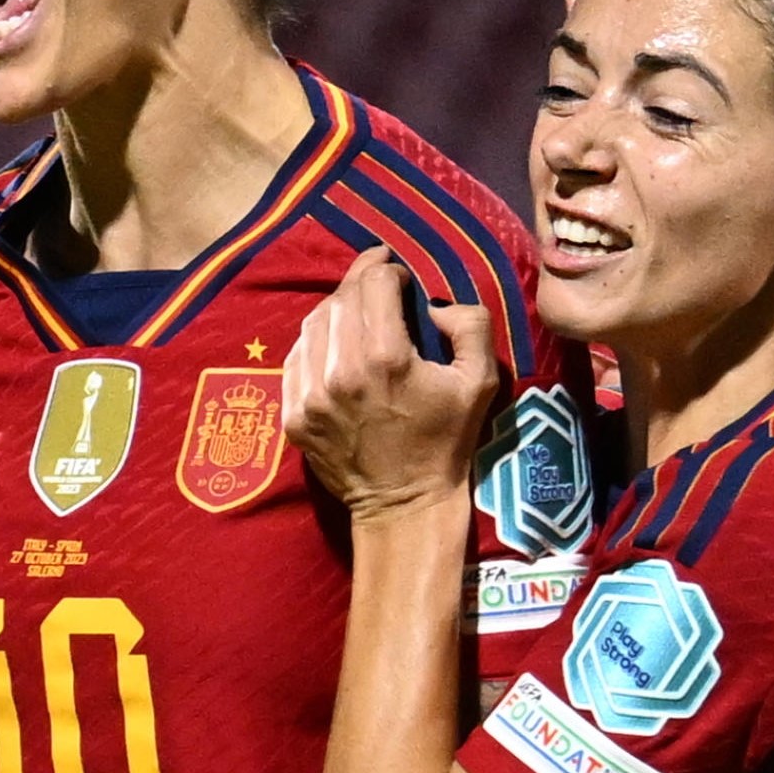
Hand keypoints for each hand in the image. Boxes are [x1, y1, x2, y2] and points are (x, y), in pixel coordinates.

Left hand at [283, 247, 499, 522]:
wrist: (404, 503)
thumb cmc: (446, 440)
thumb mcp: (481, 381)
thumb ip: (471, 324)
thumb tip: (435, 303)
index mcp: (386, 358)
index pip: (375, 284)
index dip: (389, 269)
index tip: (400, 274)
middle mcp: (341, 372)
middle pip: (341, 298)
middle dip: (361, 280)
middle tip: (378, 277)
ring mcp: (310, 395)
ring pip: (313, 324)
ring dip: (337, 306)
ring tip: (357, 307)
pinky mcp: (292, 416)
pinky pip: (296, 358)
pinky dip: (315, 341)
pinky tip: (334, 342)